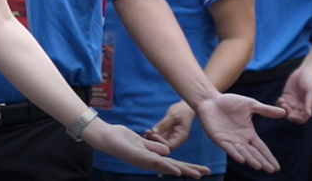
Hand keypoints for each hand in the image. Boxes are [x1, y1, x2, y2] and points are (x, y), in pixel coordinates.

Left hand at [82, 120, 207, 177]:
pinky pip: (154, 162)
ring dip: (183, 170)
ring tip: (197, 174)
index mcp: (151, 158)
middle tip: (206, 173)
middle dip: (190, 170)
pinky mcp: (138, 156)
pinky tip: (176, 171)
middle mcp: (149, 162)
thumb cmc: (121, 138)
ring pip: (167, 166)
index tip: (201, 170)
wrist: (105, 137)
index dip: (187, 166)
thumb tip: (167, 151)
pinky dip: (166, 167)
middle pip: (174, 166)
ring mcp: (144, 160)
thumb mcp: (141, 141)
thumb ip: (153, 146)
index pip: (173, 163)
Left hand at [145, 100, 193, 149]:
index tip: (153, 134)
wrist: (185, 107)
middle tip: (147, 133)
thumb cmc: (181, 111)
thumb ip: (163, 124)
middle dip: (155, 142)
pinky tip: (148, 132)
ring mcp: (171, 137)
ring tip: (146, 132)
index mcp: (180, 137)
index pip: (169, 146)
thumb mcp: (172, 116)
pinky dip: (153, 136)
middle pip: (164, 147)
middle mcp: (176, 140)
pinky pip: (159, 138)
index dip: (160, 142)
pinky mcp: (167, 134)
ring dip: (153, 139)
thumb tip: (154, 132)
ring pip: (161, 143)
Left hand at [195, 92, 284, 170]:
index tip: (276, 167)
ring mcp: (229, 140)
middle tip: (271, 170)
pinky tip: (241, 159)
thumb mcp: (251, 105)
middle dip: (262, 162)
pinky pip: (228, 148)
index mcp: (249, 134)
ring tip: (259, 166)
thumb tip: (284, 112)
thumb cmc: (229, 102)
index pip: (261, 148)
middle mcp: (240, 140)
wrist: (210, 99)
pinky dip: (235, 154)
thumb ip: (266, 110)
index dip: (268, 157)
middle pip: (254, 153)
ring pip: (242, 153)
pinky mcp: (219, 138)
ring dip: (250, 160)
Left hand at [277, 64, 311, 122]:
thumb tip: (309, 115)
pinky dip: (279, 104)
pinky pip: (280, 104)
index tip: (291, 115)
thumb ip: (310, 103)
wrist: (305, 71)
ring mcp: (292, 102)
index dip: (296, 119)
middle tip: (285, 105)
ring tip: (282, 101)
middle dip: (288, 113)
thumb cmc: (311, 81)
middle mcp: (299, 107)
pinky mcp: (286, 96)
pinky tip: (280, 99)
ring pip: (285, 111)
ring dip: (282, 109)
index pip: (302, 119)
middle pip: (292, 116)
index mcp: (307, 107)